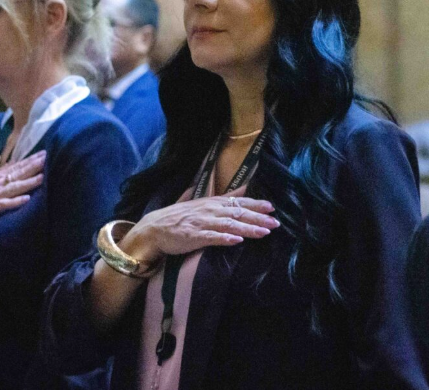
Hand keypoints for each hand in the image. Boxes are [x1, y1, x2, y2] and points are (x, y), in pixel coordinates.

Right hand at [0, 151, 45, 260]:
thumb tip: (2, 158)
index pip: (15, 166)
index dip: (29, 160)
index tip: (43, 153)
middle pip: (17, 174)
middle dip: (33, 166)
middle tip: (47, 158)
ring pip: (13, 187)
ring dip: (28, 182)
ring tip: (42, 177)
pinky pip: (3, 205)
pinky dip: (15, 202)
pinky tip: (26, 199)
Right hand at [118, 196, 278, 262]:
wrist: (153, 229)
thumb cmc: (177, 218)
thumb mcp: (200, 203)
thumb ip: (221, 197)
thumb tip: (240, 188)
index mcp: (211, 203)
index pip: (237, 201)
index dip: (255, 204)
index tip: (271, 207)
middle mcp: (209, 210)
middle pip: (237, 213)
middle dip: (258, 218)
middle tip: (275, 223)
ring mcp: (201, 223)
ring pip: (229, 224)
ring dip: (247, 229)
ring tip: (264, 233)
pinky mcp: (193, 236)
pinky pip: (212, 237)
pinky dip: (225, 238)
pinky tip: (237, 240)